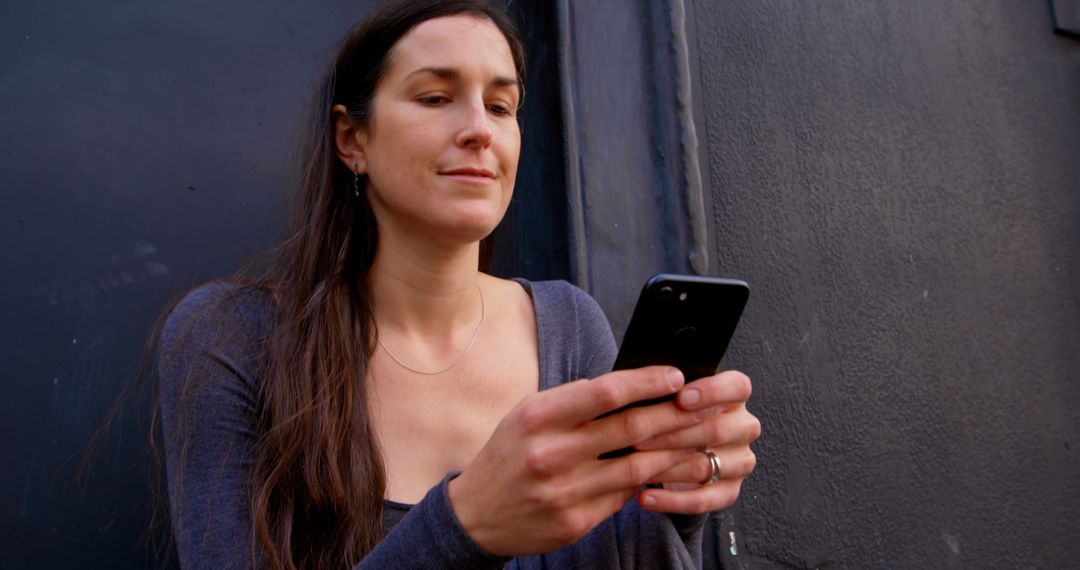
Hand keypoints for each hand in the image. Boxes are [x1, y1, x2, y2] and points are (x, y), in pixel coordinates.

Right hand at [448, 366, 712, 556]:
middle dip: (675, 414)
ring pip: (637, 467)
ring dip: (676, 452)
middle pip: (630, 428)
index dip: (646, 381)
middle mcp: (551, 453)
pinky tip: (672, 471)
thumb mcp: (526, 415)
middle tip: (705, 405)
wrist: (475, 515)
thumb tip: (625, 385)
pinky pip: (624, 497)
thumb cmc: (507, 455)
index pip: (604, 392)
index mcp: (538, 417)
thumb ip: (571, 400)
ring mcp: (565, 491)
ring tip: (702, 439)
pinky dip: (651, 482)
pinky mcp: (575, 521)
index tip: (675, 375)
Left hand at [634, 370, 760, 513]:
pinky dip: (670, 501)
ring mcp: (741, 461)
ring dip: (667, 468)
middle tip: (637, 436)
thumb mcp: (670, 394)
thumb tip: (640, 385)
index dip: (711, 392)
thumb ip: (665, 389)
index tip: (680, 398)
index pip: (737, 387)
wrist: (676, 448)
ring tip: (634, 466)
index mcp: (735, 395)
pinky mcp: (730, 490)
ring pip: (707, 466)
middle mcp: (744, 427)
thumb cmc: (670, 411)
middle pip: (717, 430)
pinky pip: (704, 500)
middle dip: (672, 434)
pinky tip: (644, 497)